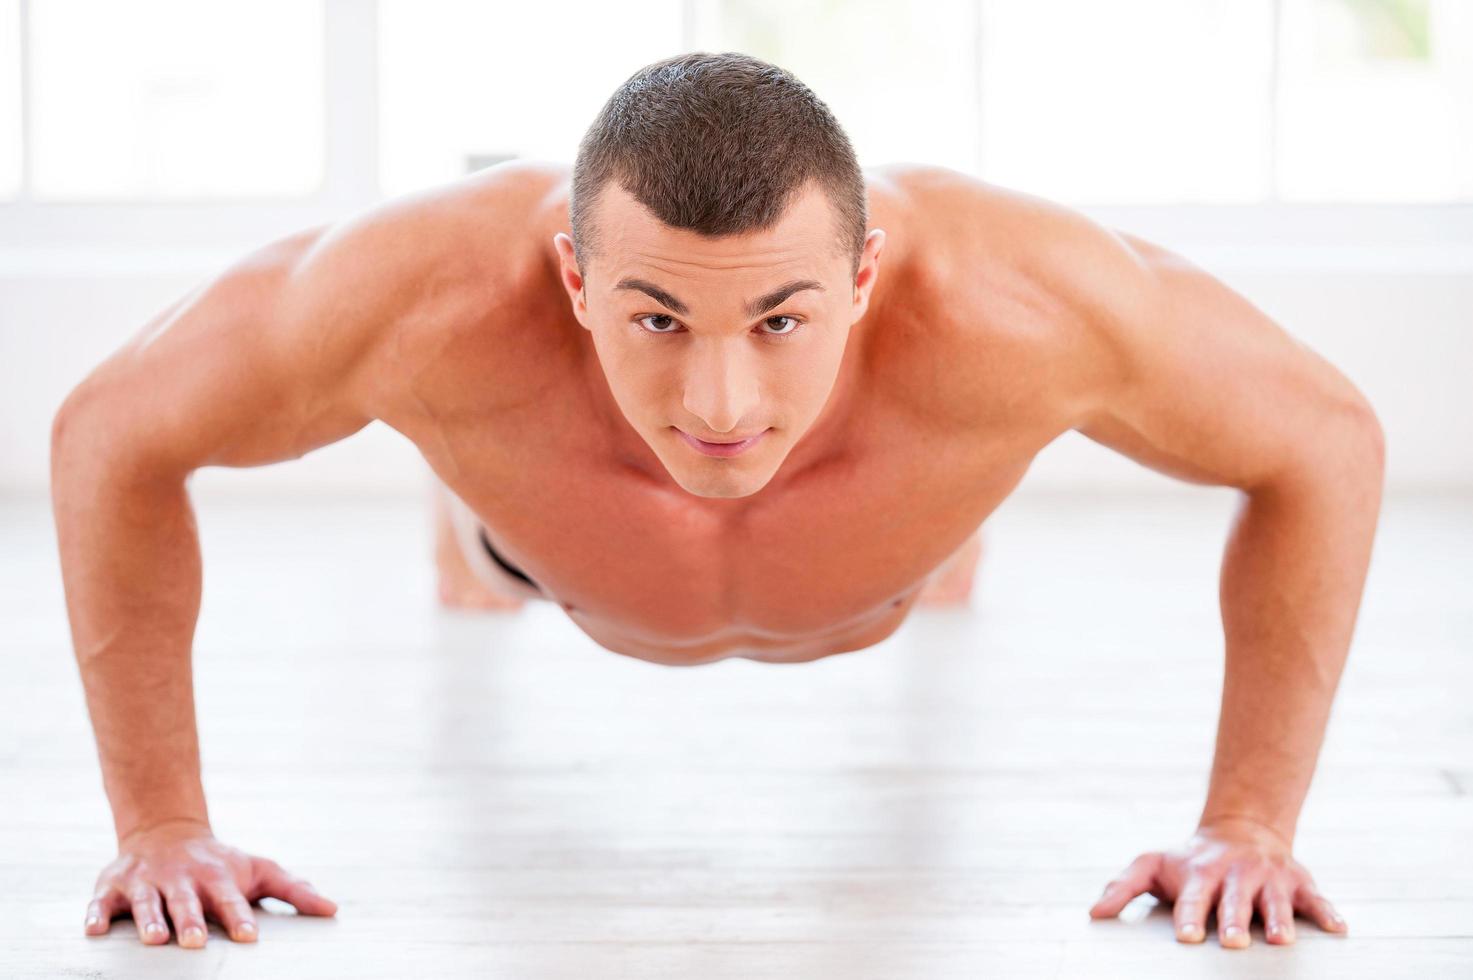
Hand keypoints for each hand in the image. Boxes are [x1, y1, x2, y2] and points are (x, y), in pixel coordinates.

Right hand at [83, 817, 337, 946]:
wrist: (168, 833)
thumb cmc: (221, 864)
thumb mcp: (260, 870)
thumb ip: (294, 890)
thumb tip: (333, 910)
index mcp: (217, 878)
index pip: (230, 900)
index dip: (239, 917)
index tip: (250, 937)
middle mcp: (181, 879)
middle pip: (186, 903)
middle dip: (191, 922)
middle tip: (196, 943)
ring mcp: (146, 882)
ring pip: (146, 903)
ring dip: (150, 920)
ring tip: (155, 940)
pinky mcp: (112, 887)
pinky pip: (100, 903)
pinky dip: (95, 915)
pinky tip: (92, 931)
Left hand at [1087, 815, 1347, 946]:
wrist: (1240, 830)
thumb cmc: (1189, 860)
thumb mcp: (1152, 865)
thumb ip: (1124, 888)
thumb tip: (1094, 914)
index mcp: (1200, 875)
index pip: (1192, 899)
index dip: (1188, 917)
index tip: (1185, 937)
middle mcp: (1236, 875)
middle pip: (1234, 902)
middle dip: (1233, 921)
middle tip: (1231, 943)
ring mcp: (1269, 878)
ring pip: (1274, 901)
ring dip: (1278, 919)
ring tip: (1281, 940)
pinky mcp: (1298, 882)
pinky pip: (1316, 898)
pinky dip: (1327, 912)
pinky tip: (1339, 929)